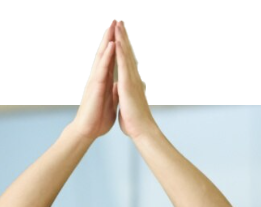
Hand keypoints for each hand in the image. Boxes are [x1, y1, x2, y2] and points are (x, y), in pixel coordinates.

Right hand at [67, 21, 117, 139]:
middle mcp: (97, 77)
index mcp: (102, 81)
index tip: (118, 32)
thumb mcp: (109, 102)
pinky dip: (107, 56)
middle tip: (114, 21)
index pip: (109, 59)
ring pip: (101, 56)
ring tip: (112, 26)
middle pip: (103, 53)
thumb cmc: (96, 119)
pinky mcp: (95, 87)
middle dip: (109, 36)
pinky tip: (111, 45)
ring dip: (107, 40)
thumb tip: (116, 85)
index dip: (113, 45)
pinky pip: (102, 68)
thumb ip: (112, 91)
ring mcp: (95, 81)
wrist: (87, 132)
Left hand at [113, 21, 157, 139]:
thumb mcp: (128, 102)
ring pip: (125, 55)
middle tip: (119, 22)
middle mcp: (132, 77)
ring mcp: (131, 80)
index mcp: (130, 81)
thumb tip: (128, 87)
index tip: (119, 34)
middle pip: (127, 52)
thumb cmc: (135, 119)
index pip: (125, 60)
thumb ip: (128, 92)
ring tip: (118, 25)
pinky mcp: (128, 85)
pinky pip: (123, 66)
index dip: (123, 46)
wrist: (142, 130)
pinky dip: (121, 53)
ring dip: (122, 39)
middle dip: (123, 36)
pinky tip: (118, 43)